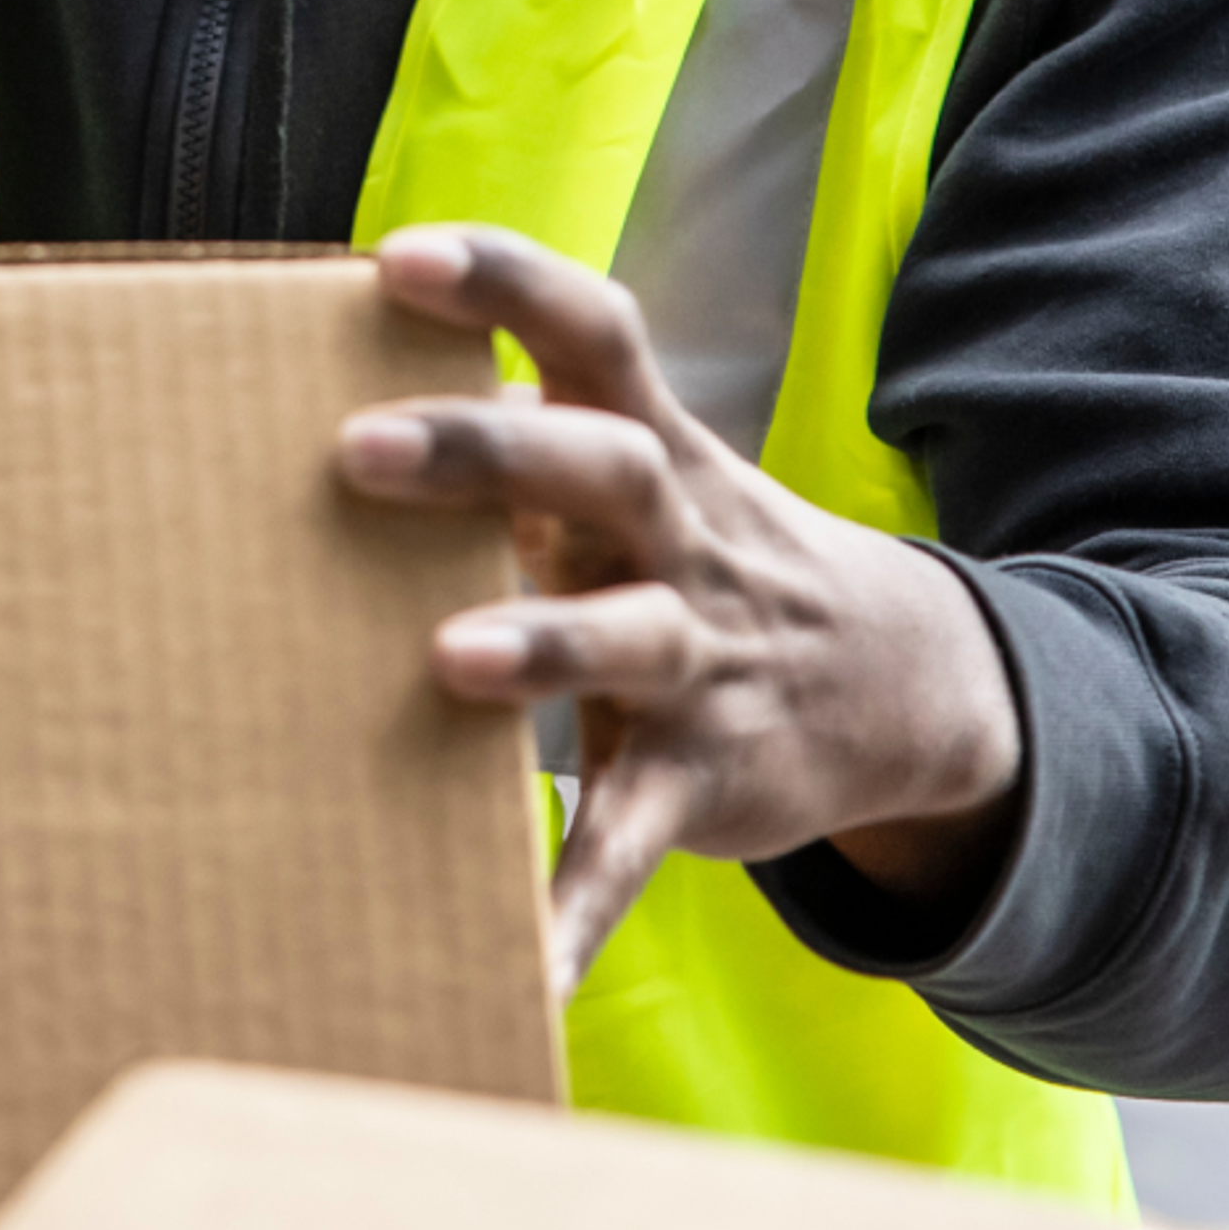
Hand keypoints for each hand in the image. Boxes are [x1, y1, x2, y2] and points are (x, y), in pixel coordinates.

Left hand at [337, 225, 1024, 996]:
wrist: (901, 684)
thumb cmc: (688, 554)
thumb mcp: (635, 476)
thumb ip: (516, 431)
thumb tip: (327, 374)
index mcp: (651, 444)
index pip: (592, 330)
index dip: (505, 283)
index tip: (397, 260)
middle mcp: (680, 535)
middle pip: (601, 465)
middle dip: (486, 448)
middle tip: (355, 447)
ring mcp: (700, 658)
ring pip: (630, 638)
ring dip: (543, 643)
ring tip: (447, 662)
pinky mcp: (704, 778)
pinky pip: (633, 842)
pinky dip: (574, 905)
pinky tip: (516, 969)